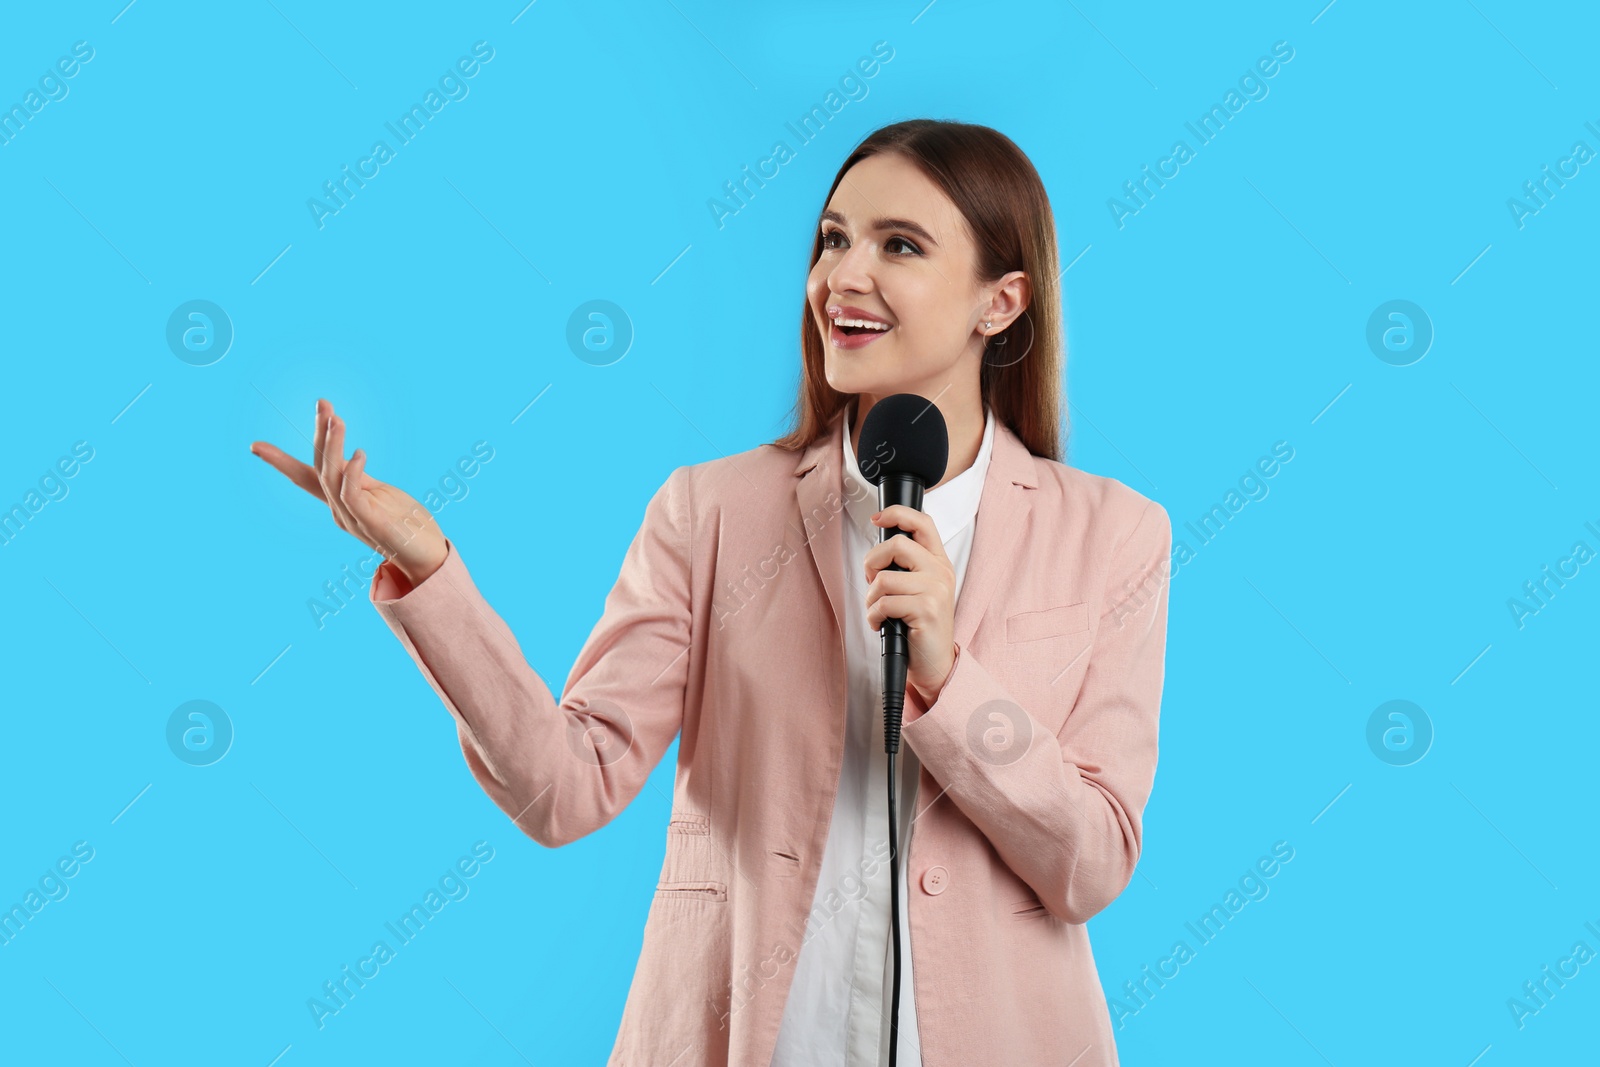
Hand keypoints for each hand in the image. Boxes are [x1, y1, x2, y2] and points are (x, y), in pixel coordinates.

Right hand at [250, 398, 447, 587]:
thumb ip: (360, 479)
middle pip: (319, 467)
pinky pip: (351, 494)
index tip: (255, 446)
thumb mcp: (381, 494)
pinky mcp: (370, 523)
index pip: (307, 476)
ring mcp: (353, 518)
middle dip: (320, 434)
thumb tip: (347, 457)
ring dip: (333, 445)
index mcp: (340, 502)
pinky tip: (360, 453)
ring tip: (338, 419)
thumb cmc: (408, 525)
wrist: (429, 559)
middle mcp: (340, 510)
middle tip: (322, 403)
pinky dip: (352, 471)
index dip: (282, 461)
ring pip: (332, 476)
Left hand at [864, 505, 956, 705]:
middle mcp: (941, 573)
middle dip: (872, 563)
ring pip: (884, 578)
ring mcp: (936, 591)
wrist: (936, 665)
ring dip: (870, 598)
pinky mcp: (926, 611)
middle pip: (897, 545)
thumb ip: (905, 568)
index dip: (897, 514)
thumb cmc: (920, 628)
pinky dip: (873, 616)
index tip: (877, 519)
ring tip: (877, 611)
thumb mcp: (919, 591)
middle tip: (872, 583)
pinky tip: (880, 625)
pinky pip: (884, 603)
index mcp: (939, 563)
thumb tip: (875, 556)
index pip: (923, 523)